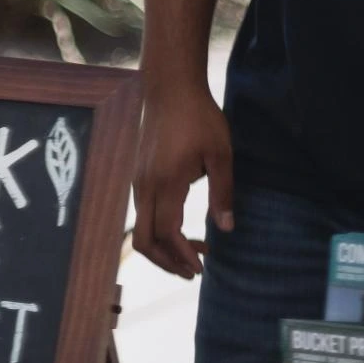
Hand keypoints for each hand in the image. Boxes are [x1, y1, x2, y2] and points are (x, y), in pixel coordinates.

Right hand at [132, 87, 232, 278]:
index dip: (182, 255)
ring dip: (164, 247)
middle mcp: (145, 187)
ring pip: (141, 229)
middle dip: (166, 262)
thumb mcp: (220, 154)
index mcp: (166, 183)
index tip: (202, 269)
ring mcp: (138, 182)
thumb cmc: (199, 118)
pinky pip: (143, 214)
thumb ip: (222, 192)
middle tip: (194, 272)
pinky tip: (181, 227)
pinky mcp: (139, 177)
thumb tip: (225, 228)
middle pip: (144, 240)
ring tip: (194, 251)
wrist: (169, 90)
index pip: (167, 233)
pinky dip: (159, 231)